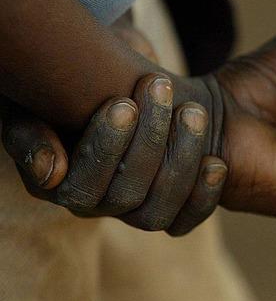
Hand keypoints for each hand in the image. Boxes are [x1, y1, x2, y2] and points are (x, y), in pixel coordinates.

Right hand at [0, 21, 226, 235]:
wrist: (118, 80)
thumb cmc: (75, 84)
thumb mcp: (42, 98)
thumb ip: (34, 131)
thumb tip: (52, 172)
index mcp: (57, 183)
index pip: (83, 183)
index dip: (105, 146)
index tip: (124, 102)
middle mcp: (94, 204)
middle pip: (125, 195)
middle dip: (149, 140)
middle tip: (161, 89)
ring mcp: (133, 210)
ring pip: (157, 211)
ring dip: (181, 161)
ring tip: (193, 112)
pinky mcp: (169, 209)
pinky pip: (186, 220)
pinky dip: (204, 196)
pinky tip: (216, 162)